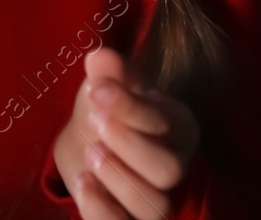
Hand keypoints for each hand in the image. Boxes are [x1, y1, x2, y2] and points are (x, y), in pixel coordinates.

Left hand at [52, 47, 199, 217]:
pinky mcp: (132, 218)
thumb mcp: (107, 86)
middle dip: (129, 145)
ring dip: (117, 179)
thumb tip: (99, 57)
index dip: (131, 107)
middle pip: (169, 169)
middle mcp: (175, 165)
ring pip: (156, 206)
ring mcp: (156, 198)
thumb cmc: (108, 110)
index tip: (97, 90)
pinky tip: (83, 183)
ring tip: (90, 152)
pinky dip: (103, 211)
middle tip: (95, 121)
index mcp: (178, 126)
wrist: (88, 142)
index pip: (168, 122)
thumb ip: (108, 73)